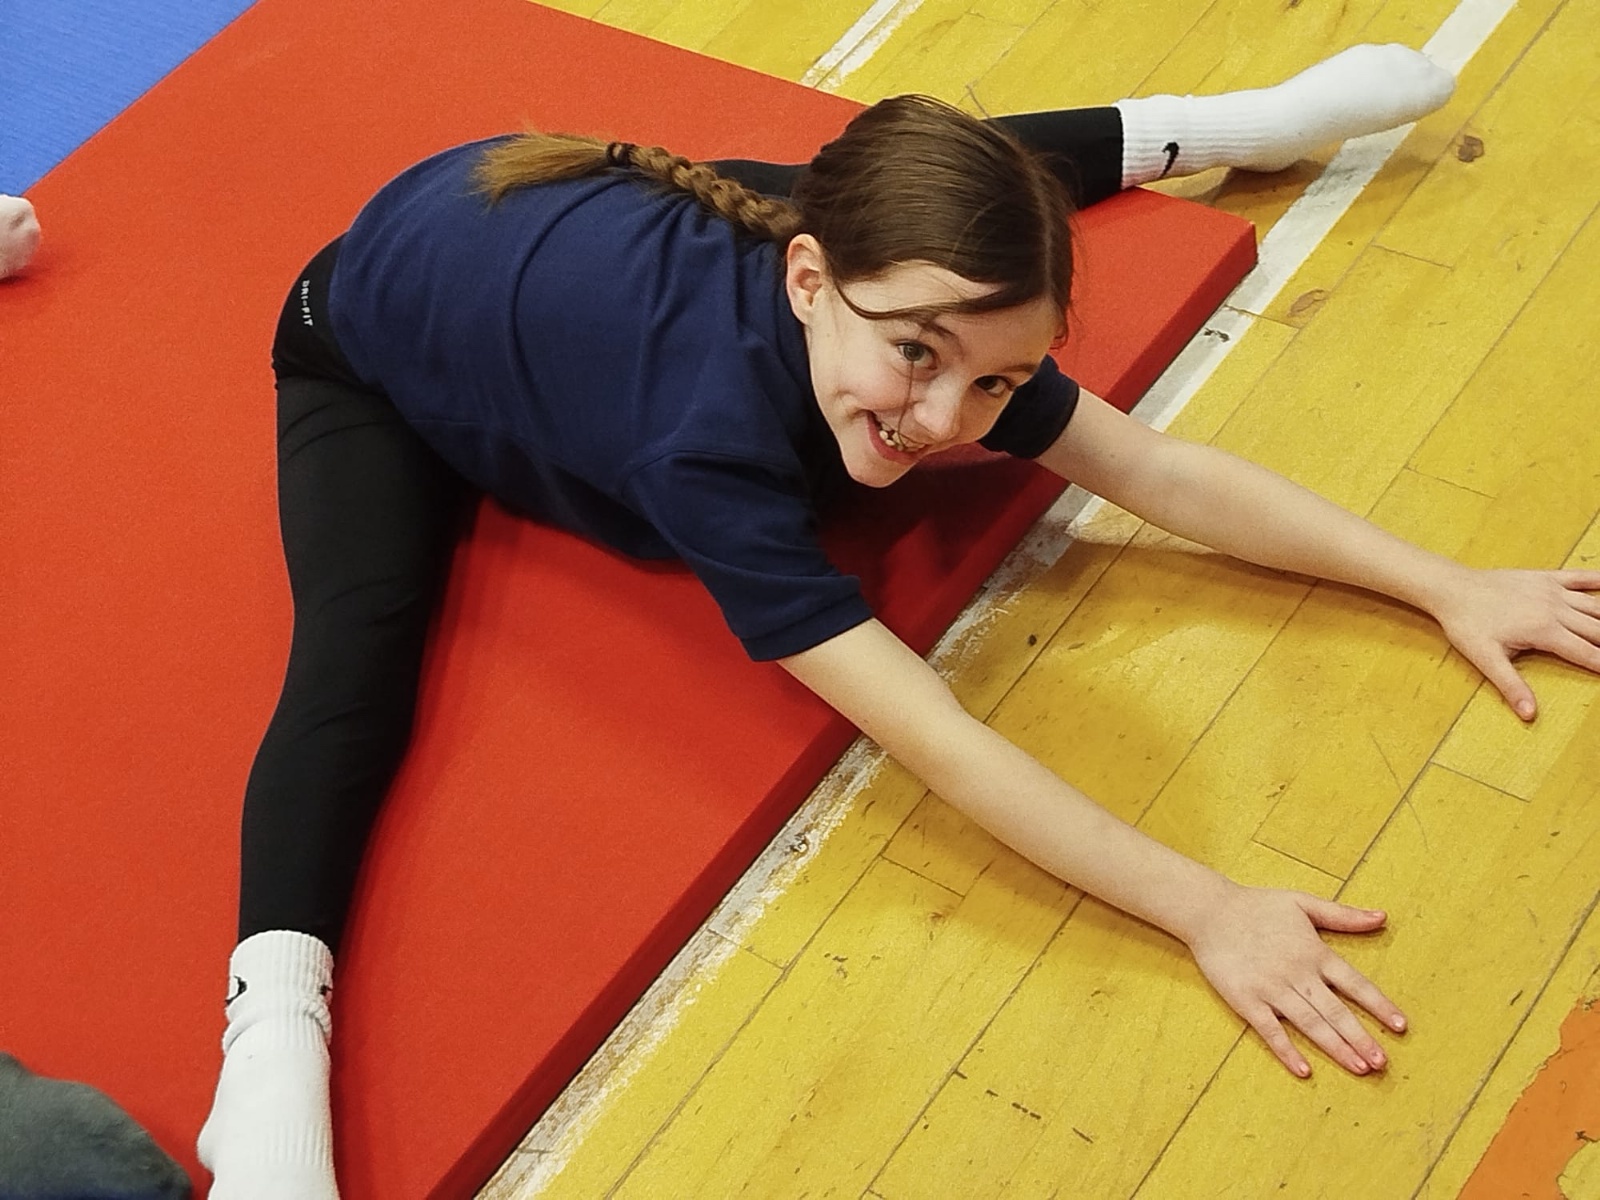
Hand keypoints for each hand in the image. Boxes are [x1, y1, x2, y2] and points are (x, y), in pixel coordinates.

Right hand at [1184, 884, 1405, 1077]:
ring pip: (1310, 1023)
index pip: (1355, 983)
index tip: (1400, 1025)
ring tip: (1359, 1068)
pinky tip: (1304, 1070)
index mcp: (1314, 952)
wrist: (1209, 911)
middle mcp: (1297, 974)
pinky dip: (1287, 1050)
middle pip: (1335, 1011)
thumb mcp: (1302, 903)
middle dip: (1360, 1038)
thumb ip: (1343, 915)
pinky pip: (1270, 1030)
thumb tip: (1383, 916)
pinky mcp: (1246, 1000)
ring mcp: (1271, 989)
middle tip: (1381, 1063)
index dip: (1379, 1005)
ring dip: (1335, 1047)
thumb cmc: (1257, 906)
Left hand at [1428, 567, 1599, 719]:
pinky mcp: (1546, 577)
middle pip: (1599, 630)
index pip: (1588, 654)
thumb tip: (1529, 714)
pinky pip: (1581, 577)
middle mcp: (1555, 609)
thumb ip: (1511, 686)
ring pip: (1596, 606)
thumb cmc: (1466, 625)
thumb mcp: (1485, 659)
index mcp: (1544, 631)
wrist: (1452, 589)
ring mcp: (1553, 591)